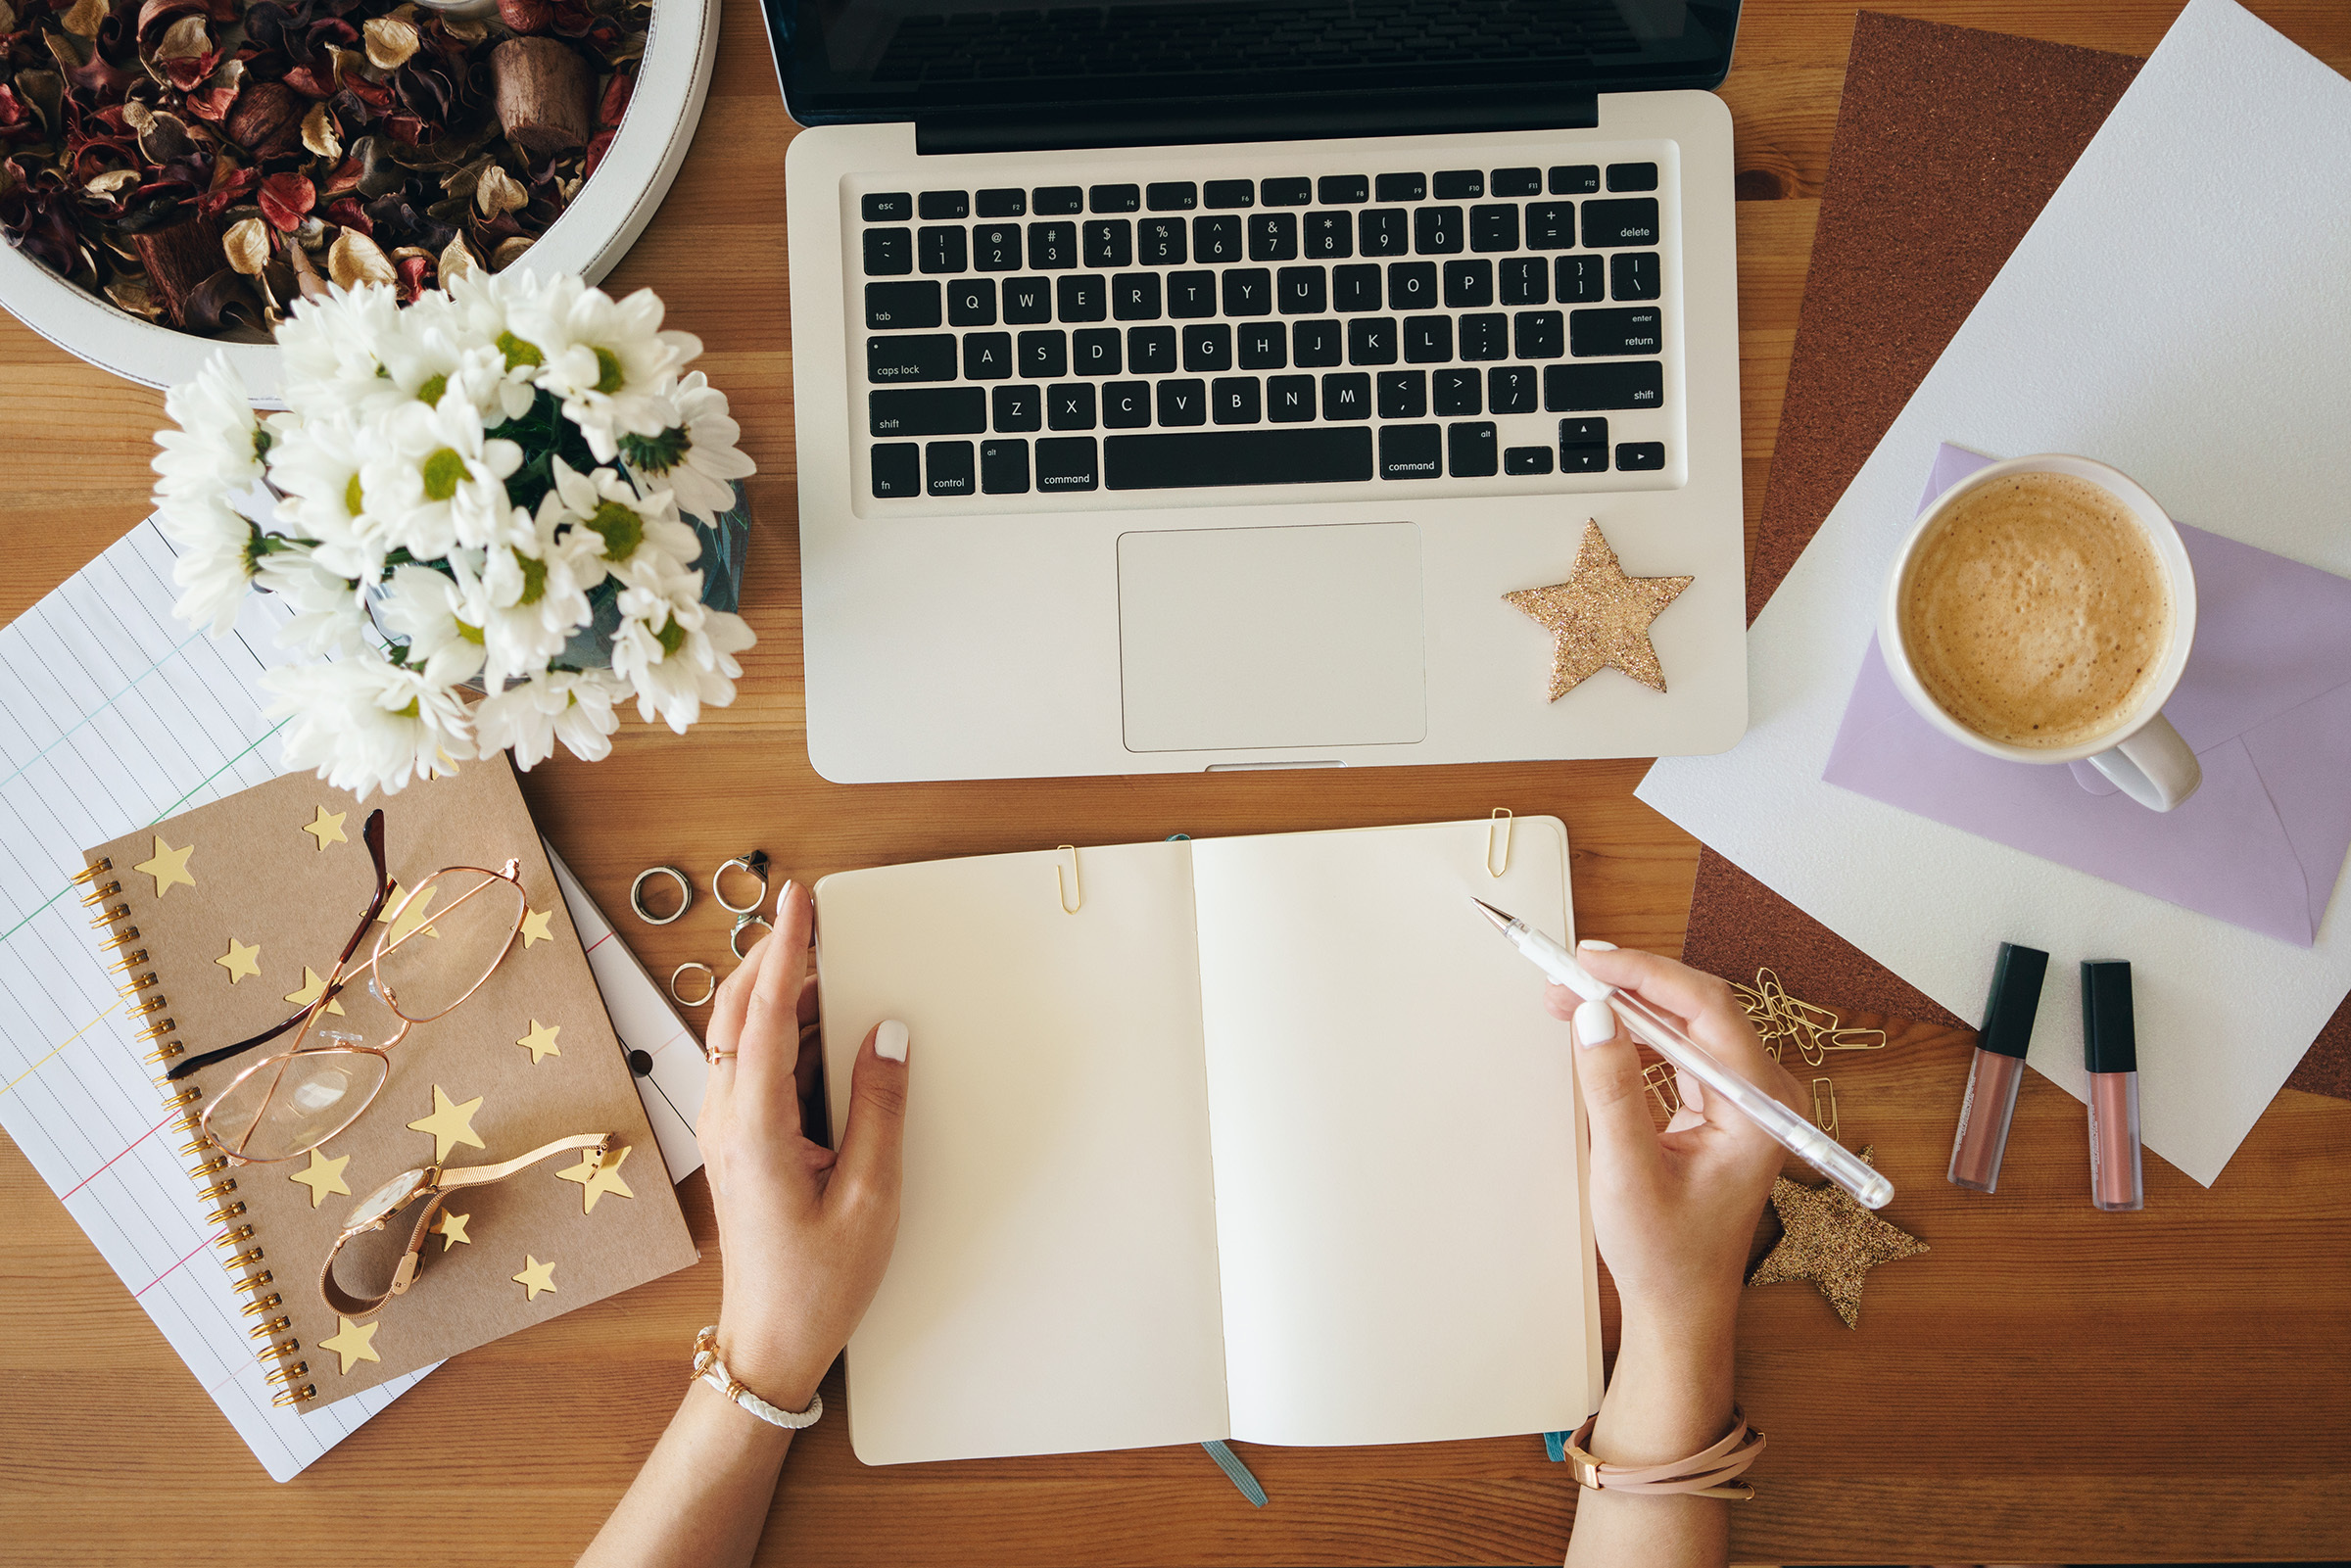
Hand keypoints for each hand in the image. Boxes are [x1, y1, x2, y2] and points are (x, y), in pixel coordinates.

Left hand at [695, 880, 909, 1410]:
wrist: (772, 1341)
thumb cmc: (818, 1283)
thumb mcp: (871, 1195)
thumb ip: (879, 1108)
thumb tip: (887, 1035)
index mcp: (755, 1129)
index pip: (763, 1016)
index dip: (785, 950)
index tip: (799, 902)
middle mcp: (727, 1121)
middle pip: (736, 1013)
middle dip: (772, 954)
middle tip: (808, 912)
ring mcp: (725, 1131)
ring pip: (737, 1036)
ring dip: (772, 990)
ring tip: (817, 956)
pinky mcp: (736, 1142)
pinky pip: (748, 1065)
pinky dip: (774, 1028)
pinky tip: (811, 1023)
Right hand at [1546, 943, 1796, 1338]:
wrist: (1681, 1307)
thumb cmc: (1666, 1255)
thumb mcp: (1627, 1172)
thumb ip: (1611, 1089)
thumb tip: (1591, 1015)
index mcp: (1759, 1109)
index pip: (1708, 1010)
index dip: (1645, 974)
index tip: (1589, 962)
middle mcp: (1763, 1095)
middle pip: (1699, 1006)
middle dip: (1629, 983)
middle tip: (1565, 973)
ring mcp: (1745, 1098)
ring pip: (1686, 1022)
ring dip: (1628, 1004)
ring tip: (1566, 996)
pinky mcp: (1721, 1105)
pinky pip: (1680, 1047)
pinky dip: (1636, 1031)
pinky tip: (1597, 1027)